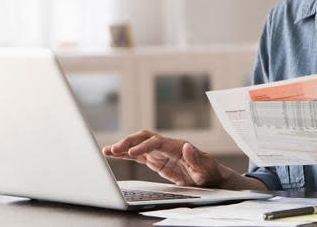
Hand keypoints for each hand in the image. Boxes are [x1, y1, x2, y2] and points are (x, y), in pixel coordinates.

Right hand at [102, 130, 226, 186]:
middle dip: (128, 142)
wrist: (209, 177)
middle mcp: (166, 146)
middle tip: (114, 149)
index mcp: (177, 146)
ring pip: (137, 145)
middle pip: (144, 138)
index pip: (156, 142)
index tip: (132, 153)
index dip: (143, 146)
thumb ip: (196, 157)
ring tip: (107, 150)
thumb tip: (187, 146)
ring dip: (123, 147)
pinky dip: (125, 155)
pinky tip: (112, 155)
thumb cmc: (209, 172)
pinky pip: (137, 156)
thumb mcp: (205, 167)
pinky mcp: (155, 160)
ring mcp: (159, 152)